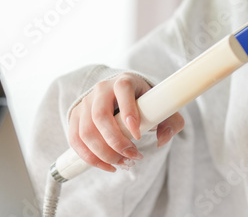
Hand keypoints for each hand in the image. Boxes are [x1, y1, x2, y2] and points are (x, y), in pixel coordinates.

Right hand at [66, 72, 184, 171]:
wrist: (120, 96)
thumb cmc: (144, 103)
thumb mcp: (162, 107)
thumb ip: (171, 122)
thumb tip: (162, 140)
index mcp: (125, 81)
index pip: (123, 89)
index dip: (129, 112)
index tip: (138, 135)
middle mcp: (102, 89)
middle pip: (100, 116)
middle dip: (115, 142)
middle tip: (132, 156)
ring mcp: (86, 102)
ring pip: (86, 131)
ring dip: (103, 154)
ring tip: (122, 164)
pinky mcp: (76, 117)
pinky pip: (75, 140)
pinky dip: (90, 157)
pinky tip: (108, 166)